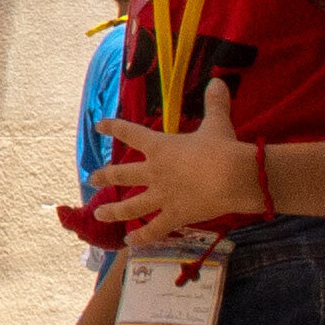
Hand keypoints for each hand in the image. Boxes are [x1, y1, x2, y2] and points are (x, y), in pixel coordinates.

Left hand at [93, 82, 262, 235]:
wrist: (233, 176)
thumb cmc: (222, 147)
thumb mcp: (217, 122)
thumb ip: (215, 103)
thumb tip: (218, 81)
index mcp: (160, 147)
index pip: (130, 133)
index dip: (112, 127)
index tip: (98, 125)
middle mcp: (155, 172)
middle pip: (123, 174)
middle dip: (105, 176)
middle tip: (91, 179)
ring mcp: (162, 197)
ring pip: (131, 207)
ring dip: (113, 211)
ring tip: (99, 215)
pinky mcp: (175, 216)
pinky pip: (154, 230)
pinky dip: (142, 238)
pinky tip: (129, 243)